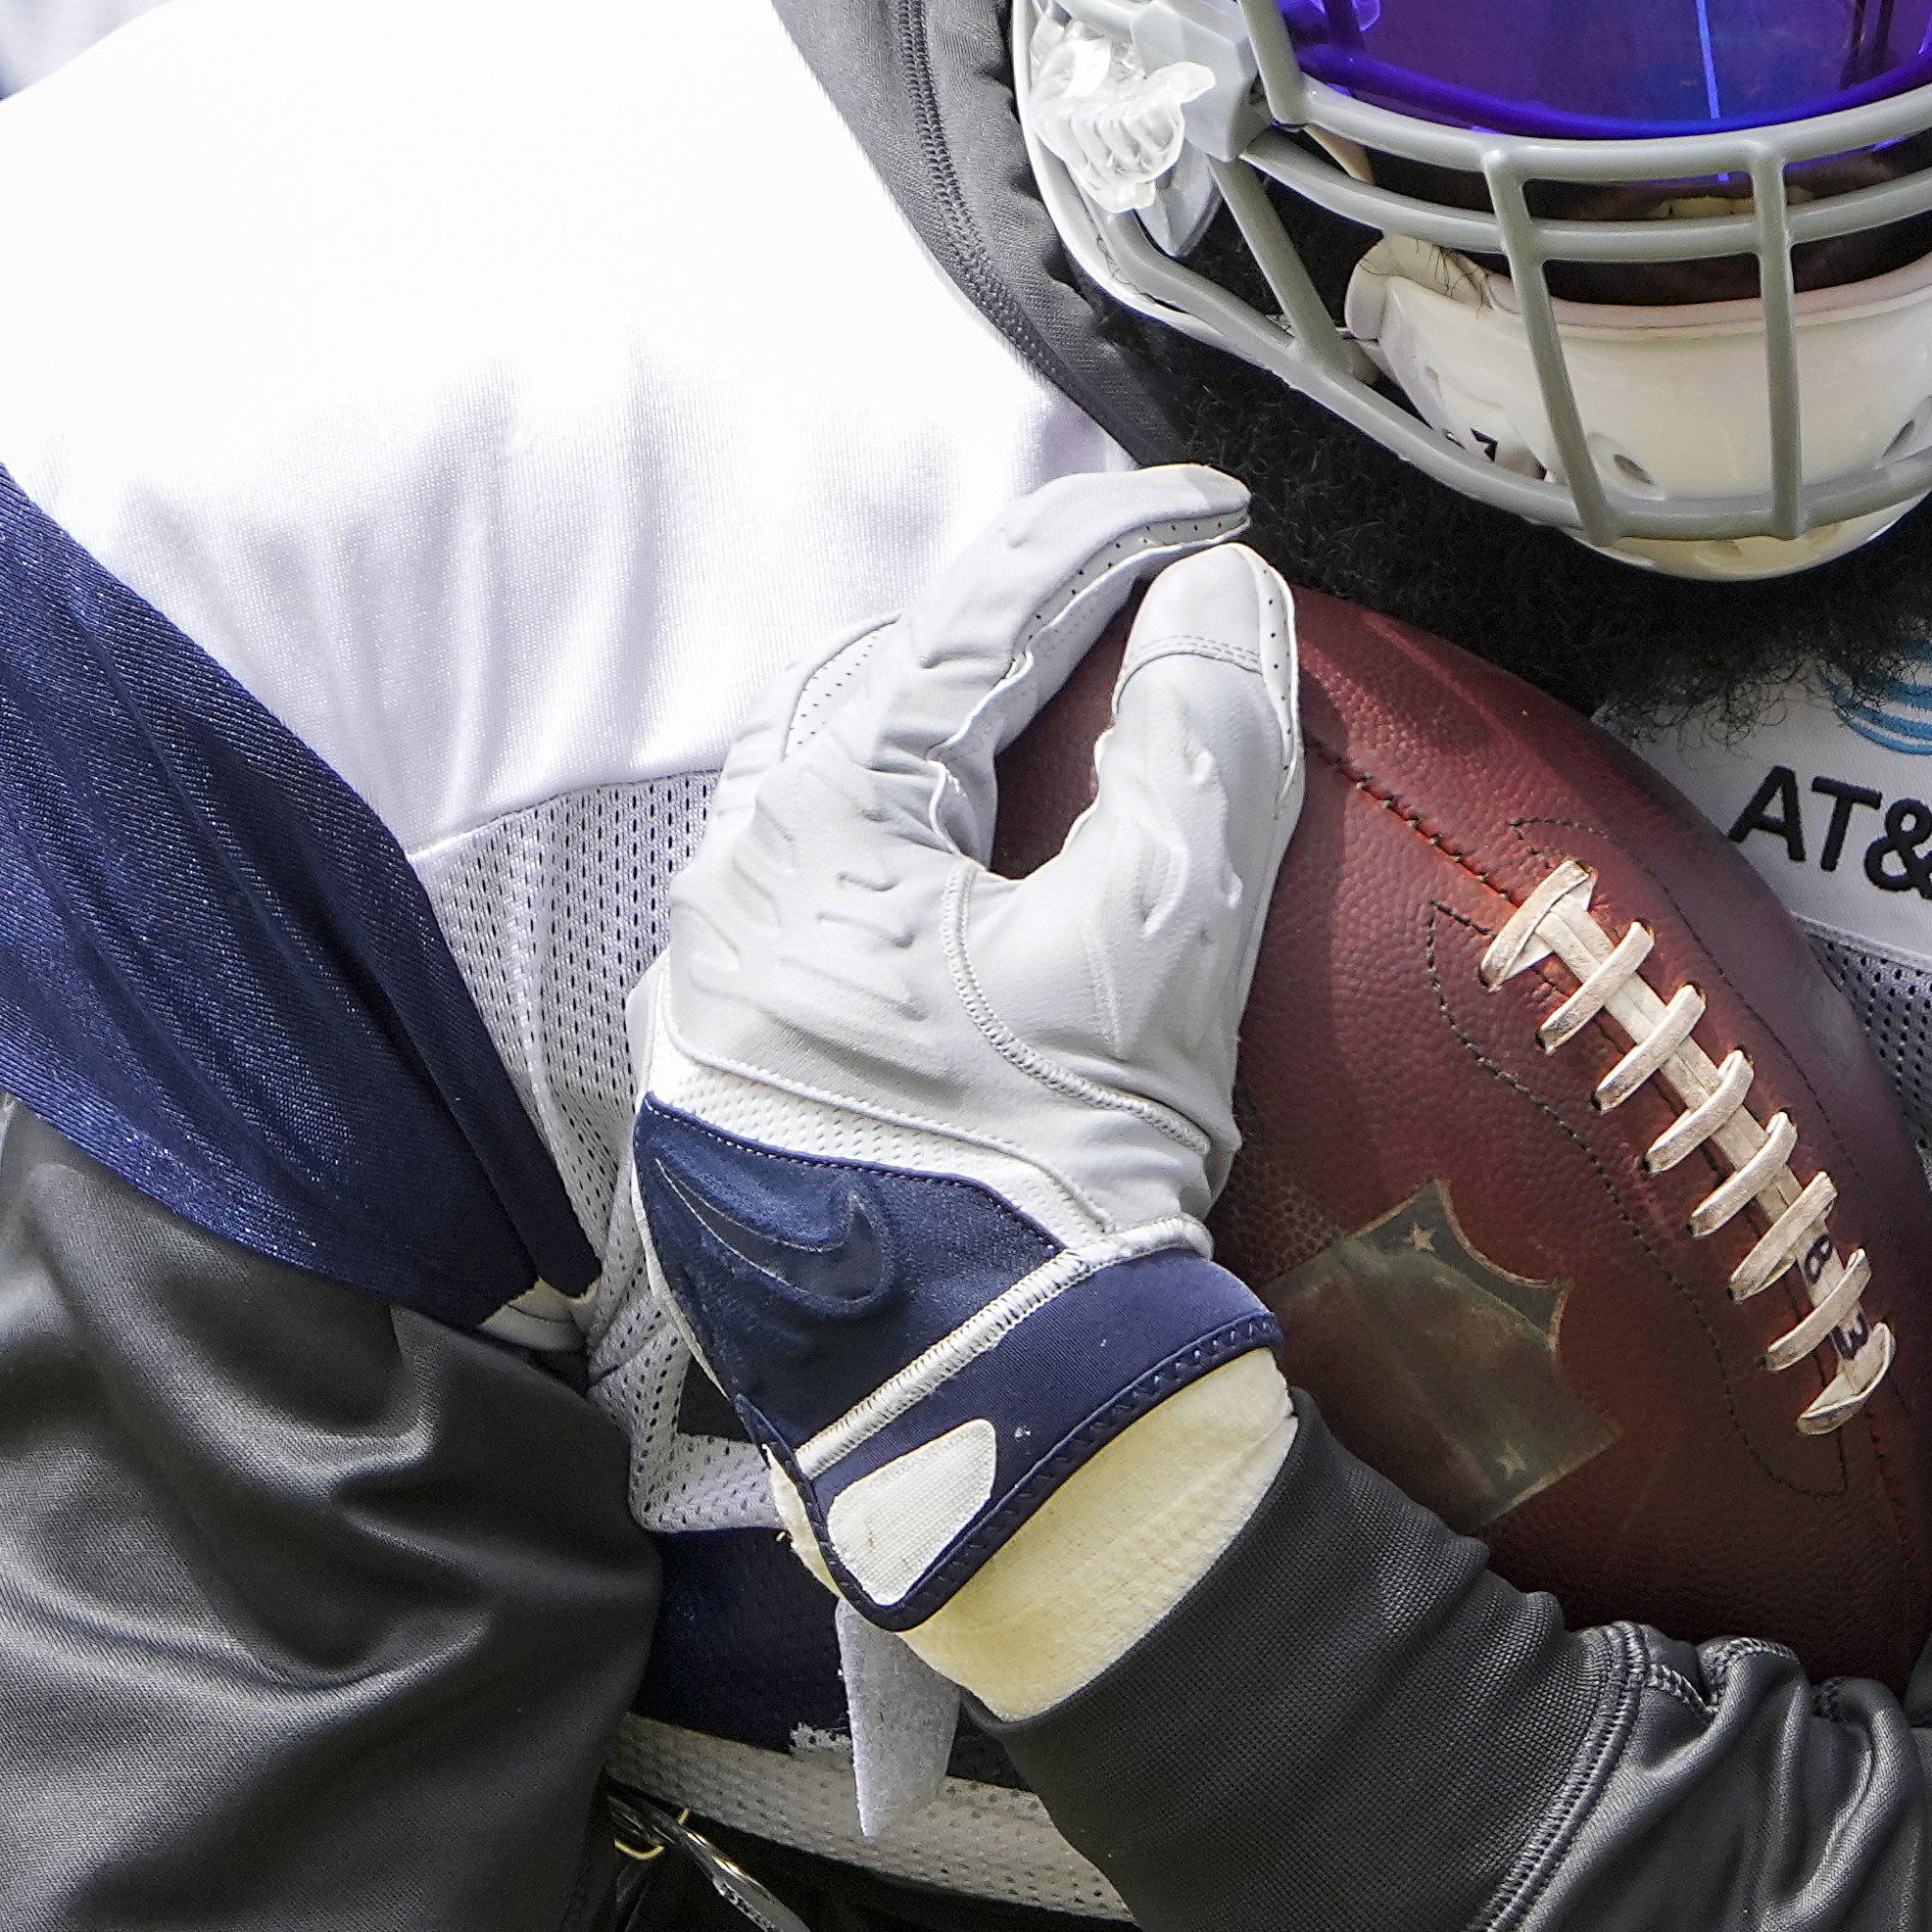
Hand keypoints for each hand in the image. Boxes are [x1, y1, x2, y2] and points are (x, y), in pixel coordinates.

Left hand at [633, 467, 1301, 1625]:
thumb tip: (1218, 589)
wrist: (984, 1417)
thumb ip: (1198, 736)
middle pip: (875, 692)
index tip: (1214, 513)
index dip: (1106, 542)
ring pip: (828, 794)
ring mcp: (713, 993)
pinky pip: (814, 898)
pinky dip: (911, 840)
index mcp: (813, 838)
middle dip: (1010, 627)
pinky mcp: (735, 1079)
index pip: (972, 629)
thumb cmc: (1069, 1169)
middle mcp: (726, 895)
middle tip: (1143, 602)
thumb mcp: (1164, 940)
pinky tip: (980, 868)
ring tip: (1071, 717)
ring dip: (948, 732)